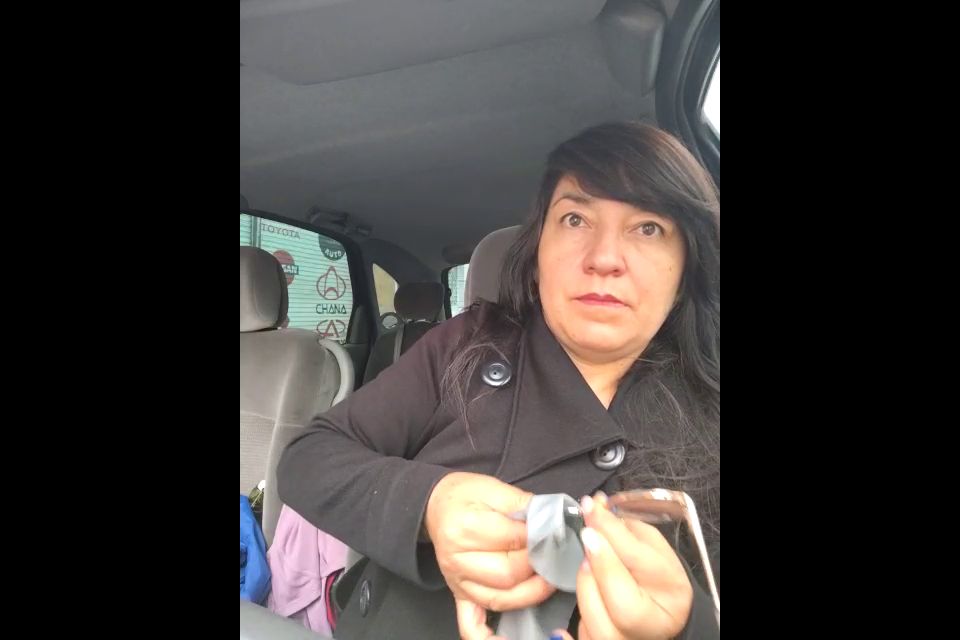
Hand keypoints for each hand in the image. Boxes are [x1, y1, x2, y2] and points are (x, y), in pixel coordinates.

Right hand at [424, 472, 556, 638]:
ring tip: (548, 580)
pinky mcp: (458, 594)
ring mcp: (457, 580)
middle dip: (537, 565)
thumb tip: (552, 520)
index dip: (540, 536)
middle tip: (554, 554)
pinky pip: (470, 623)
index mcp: (464, 527)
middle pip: (508, 573)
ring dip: (530, 593)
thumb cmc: (464, 495)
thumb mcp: (492, 487)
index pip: (513, 539)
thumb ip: (522, 504)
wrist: (434, 506)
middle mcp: (457, 558)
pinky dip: (486, 638)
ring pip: (500, 598)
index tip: (556, 531)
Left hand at [555, 492, 692, 639]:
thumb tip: (594, 507)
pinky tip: (578, 601)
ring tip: (588, 567)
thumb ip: (625, 529)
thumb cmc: (653, 576)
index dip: (611, 535)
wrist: (655, 611)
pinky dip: (575, 618)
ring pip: (596, 621)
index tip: (591, 510)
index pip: (637, 562)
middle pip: (621, 603)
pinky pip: (582, 634)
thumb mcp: (649, 546)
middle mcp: (652, 624)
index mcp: (673, 592)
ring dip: (586, 585)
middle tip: (588, 539)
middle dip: (598, 566)